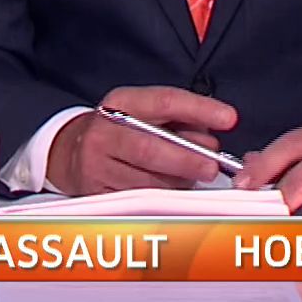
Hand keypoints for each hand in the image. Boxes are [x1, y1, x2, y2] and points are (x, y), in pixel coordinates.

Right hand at [46, 86, 236, 195]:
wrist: (73, 153)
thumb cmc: (123, 131)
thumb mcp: (147, 114)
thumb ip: (182, 122)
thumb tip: (211, 144)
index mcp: (120, 102)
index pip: (164, 102)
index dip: (199, 109)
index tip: (229, 119)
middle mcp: (103, 131)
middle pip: (150, 148)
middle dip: (187, 159)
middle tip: (213, 167)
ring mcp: (96, 164)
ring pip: (146, 181)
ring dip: (176, 183)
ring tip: (189, 177)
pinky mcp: (96, 192)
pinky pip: (138, 200)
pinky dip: (161, 199)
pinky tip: (169, 190)